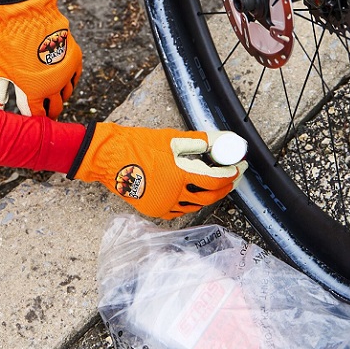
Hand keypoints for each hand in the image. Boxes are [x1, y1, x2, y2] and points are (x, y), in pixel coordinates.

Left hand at [0, 0, 81, 117]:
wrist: (29, 16)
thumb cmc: (10, 43)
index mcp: (34, 92)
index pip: (37, 115)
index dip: (33, 120)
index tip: (30, 121)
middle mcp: (54, 86)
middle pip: (56, 108)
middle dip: (49, 113)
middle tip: (44, 114)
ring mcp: (66, 72)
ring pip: (67, 94)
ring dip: (59, 98)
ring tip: (51, 98)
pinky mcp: (74, 58)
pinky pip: (75, 78)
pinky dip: (69, 83)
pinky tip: (62, 82)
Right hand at [68, 122, 245, 218]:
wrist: (110, 158)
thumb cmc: (139, 144)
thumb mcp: (171, 138)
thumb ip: (199, 141)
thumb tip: (221, 140)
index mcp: (178, 173)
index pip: (215, 179)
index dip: (231, 174)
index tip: (239, 167)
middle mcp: (173, 193)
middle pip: (209, 195)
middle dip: (225, 186)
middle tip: (233, 176)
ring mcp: (163, 204)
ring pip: (195, 205)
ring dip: (209, 196)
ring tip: (216, 184)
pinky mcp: (155, 210)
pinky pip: (179, 210)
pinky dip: (190, 203)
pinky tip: (194, 194)